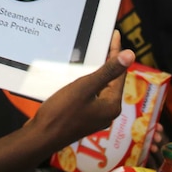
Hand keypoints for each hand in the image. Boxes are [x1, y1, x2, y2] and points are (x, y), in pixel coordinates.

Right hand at [30, 31, 132, 150]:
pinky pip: (90, 95)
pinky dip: (88, 83)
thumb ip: (108, 71)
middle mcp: (107, 112)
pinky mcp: (83, 117)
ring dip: (97, 71)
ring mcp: (95, 116)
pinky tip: (80, 76)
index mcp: (112, 105)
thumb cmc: (62, 113)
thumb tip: (131, 55)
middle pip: (111, 80)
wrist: (41, 137)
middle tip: (107, 41)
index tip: (115, 35)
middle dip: (109, 61)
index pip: (119, 73)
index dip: (117, 52)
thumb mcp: (85, 87)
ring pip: (100, 88)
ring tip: (95, 55)